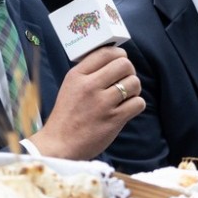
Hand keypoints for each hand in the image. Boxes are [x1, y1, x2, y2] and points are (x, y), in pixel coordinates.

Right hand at [28, 45, 143, 158]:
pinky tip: (127, 108)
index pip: (106, 52)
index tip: (120, 62)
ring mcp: (102, 103)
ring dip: (134, 88)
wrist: (60, 144)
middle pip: (124, 64)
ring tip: (126, 95)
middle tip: (125, 80)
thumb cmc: (67, 115)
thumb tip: (113, 60)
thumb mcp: (70, 86)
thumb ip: (88, 72)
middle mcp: (90, 86)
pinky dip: (136, 104)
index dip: (119, 55)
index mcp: (77, 75)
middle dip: (129, 71)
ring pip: (134, 83)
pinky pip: (138, 103)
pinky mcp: (113, 119)